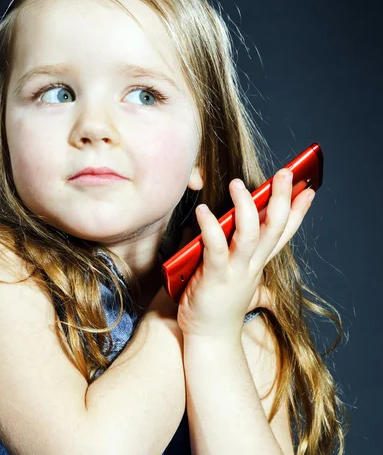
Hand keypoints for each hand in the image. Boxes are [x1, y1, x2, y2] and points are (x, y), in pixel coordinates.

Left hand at [176, 168, 314, 338]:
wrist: (210, 338)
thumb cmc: (217, 300)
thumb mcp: (232, 270)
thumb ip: (230, 245)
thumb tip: (215, 215)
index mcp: (258, 262)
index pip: (284, 232)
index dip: (298, 211)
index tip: (309, 189)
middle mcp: (252, 264)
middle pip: (275, 227)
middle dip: (283, 198)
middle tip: (285, 173)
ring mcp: (236, 271)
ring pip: (251, 234)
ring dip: (247, 207)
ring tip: (239, 184)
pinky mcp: (215, 277)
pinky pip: (216, 249)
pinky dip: (210, 228)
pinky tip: (202, 211)